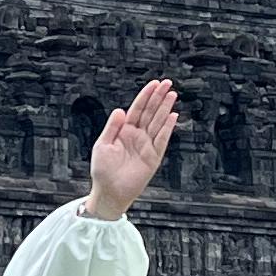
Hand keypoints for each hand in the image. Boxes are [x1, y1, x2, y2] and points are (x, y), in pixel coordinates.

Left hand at [83, 78, 177, 218]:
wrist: (108, 192)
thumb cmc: (102, 170)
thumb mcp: (103, 145)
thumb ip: (112, 127)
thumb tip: (120, 110)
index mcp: (125, 131)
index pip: (137, 109)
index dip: (146, 96)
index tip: (154, 83)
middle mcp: (137, 136)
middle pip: (150, 113)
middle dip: (159, 97)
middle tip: (168, 83)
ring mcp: (146, 146)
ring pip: (158, 123)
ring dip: (165, 109)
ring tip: (172, 94)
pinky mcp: (153, 158)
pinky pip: (162, 140)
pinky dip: (167, 128)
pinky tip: (173, 116)